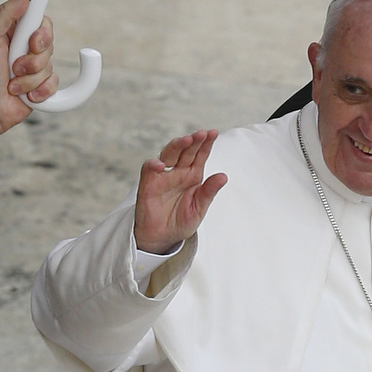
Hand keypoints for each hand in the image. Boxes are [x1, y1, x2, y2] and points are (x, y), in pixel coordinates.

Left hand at [0, 0, 58, 144]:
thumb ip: (5, 13)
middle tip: (15, 64)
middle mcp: (27, 46)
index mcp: (15, 30)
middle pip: (49, 41)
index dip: (40, 29)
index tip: (33, 39)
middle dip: (32, 57)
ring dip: (29, 77)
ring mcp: (35, 66)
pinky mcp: (42, 85)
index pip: (40, 18)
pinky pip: (54, 84)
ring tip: (12, 82)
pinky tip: (24, 95)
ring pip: (49, 65)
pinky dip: (38, 91)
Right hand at [134, 131, 227, 257]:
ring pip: (169, 154)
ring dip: (176, 146)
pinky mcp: (148, 184)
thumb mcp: (199, 209)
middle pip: (186, 151)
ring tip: (186, 140)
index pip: (200, 155)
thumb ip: (209, 192)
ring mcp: (163, 176)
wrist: (162, 238)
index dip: (206, 144)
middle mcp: (178, 172)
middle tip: (201, 133)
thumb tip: (223, 176)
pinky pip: (149, 169)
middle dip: (193, 141)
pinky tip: (161, 165)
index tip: (213, 133)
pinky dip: (153, 165)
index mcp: (193, 176)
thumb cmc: (181, 222)